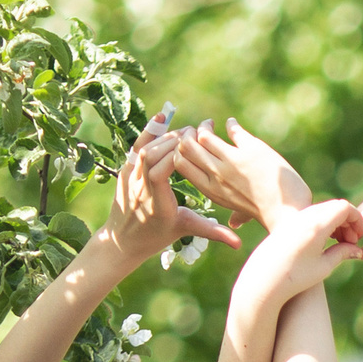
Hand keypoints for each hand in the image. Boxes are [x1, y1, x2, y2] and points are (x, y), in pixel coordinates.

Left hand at [100, 110, 242, 264]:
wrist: (122, 240)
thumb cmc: (155, 236)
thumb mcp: (185, 230)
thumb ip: (212, 232)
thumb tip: (239, 243)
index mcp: (158, 205)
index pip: (160, 172)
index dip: (174, 157)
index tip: (193, 148)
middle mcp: (141, 189)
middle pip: (152, 156)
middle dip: (172, 142)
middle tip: (193, 134)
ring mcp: (130, 179)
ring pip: (144, 150)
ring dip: (164, 138)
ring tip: (184, 133)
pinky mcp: (125, 171)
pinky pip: (136, 147)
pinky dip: (148, 132)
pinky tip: (161, 118)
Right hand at [178, 118, 315, 230]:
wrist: (287, 211)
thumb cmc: (268, 213)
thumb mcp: (245, 214)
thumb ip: (237, 215)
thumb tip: (234, 223)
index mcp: (210, 189)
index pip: (180, 163)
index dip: (180, 150)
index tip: (189, 145)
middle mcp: (216, 174)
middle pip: (186, 146)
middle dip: (188, 134)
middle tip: (197, 130)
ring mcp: (231, 162)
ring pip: (204, 135)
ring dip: (205, 125)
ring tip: (211, 123)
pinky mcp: (249, 150)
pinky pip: (232, 130)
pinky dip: (230, 124)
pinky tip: (232, 123)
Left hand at [255, 198, 362, 296]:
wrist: (264, 280)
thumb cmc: (295, 278)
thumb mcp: (324, 266)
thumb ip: (342, 253)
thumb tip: (357, 249)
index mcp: (317, 225)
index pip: (344, 208)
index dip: (357, 219)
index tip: (361, 235)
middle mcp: (305, 217)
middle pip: (335, 206)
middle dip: (348, 220)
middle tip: (352, 241)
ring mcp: (295, 218)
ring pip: (323, 210)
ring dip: (336, 222)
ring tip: (340, 243)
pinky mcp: (288, 223)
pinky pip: (312, 215)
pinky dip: (323, 223)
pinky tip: (325, 242)